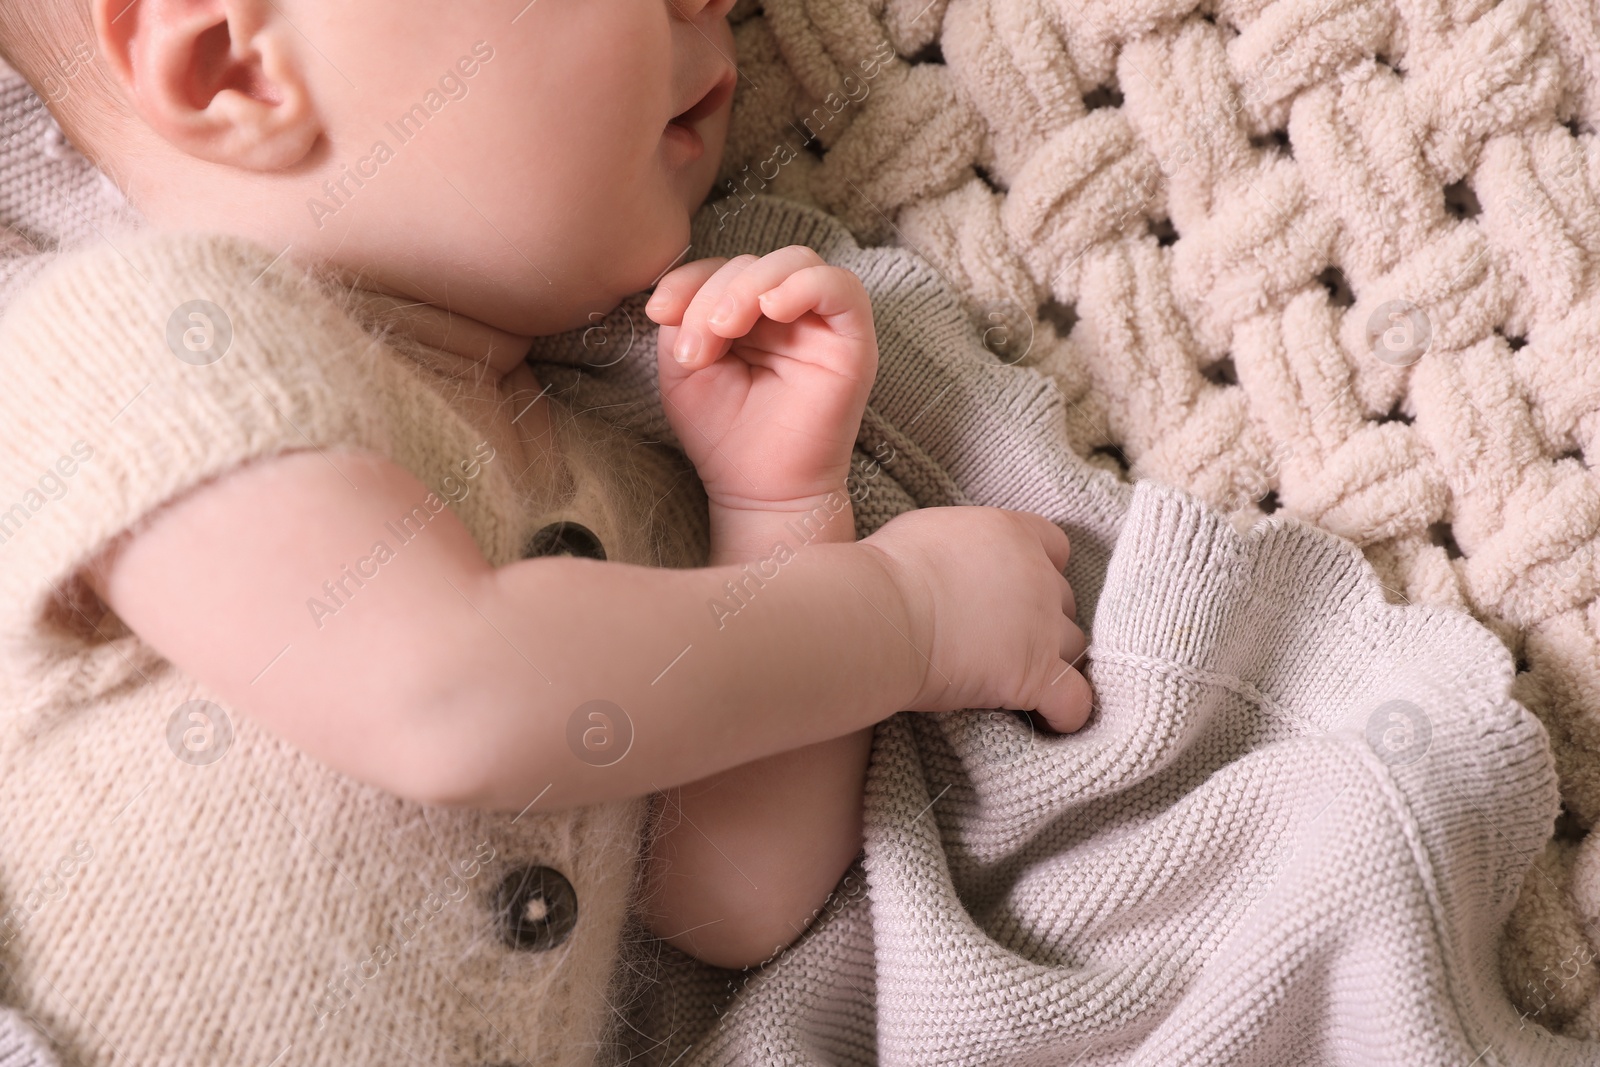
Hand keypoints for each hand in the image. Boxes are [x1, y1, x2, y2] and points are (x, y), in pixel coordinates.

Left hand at [644, 246, 877, 511]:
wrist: (758, 490)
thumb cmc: (723, 434)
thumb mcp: (685, 370)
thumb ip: (683, 320)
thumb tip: (677, 292)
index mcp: (746, 314)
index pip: (721, 268)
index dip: (688, 280)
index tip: (658, 314)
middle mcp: (787, 312)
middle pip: (754, 263)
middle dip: (713, 295)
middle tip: (697, 348)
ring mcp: (821, 324)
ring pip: (796, 262)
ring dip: (751, 286)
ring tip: (726, 329)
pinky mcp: (853, 340)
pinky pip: (842, 287)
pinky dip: (804, 286)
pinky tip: (773, 310)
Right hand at [862, 506, 1092, 731]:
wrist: (882, 616)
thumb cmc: (886, 573)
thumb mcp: (928, 532)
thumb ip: (959, 545)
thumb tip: (949, 561)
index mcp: (1012, 535)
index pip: (1055, 546)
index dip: (1042, 567)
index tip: (1018, 586)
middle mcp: (1038, 577)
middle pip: (1063, 600)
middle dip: (1041, 618)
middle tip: (1003, 637)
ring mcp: (1042, 628)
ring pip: (1072, 646)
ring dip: (1053, 661)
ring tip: (1020, 677)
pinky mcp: (1035, 676)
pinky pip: (1074, 700)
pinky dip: (1066, 711)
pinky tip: (1050, 717)